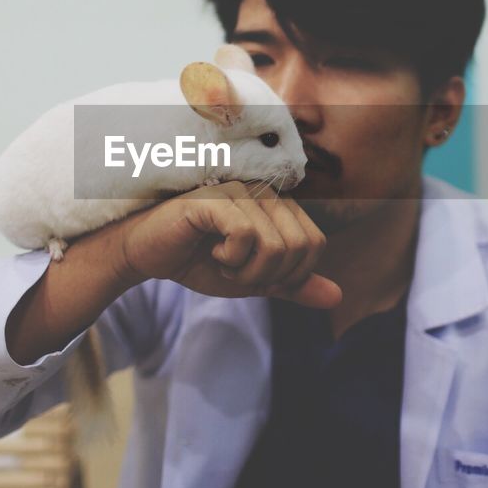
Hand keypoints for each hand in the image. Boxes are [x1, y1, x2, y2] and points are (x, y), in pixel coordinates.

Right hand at [115, 181, 340, 308]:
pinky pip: (246, 234)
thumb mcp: (253, 280)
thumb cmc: (199, 261)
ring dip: (247, 270)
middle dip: (269, 276)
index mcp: (280, 206)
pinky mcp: (214, 198)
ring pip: (275, 244)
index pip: (315, 243)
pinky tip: (212, 251)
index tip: (256, 276)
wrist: (150, 255)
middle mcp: (264, 191)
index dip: (291, 275)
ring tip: (223, 261)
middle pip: (299, 246)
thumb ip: (293, 286)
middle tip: (237, 271)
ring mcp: (240, 190)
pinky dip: (231, 258)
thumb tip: (337, 297)